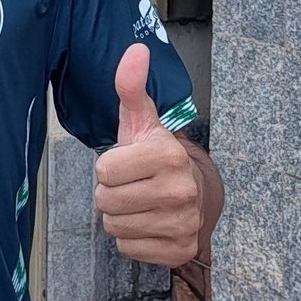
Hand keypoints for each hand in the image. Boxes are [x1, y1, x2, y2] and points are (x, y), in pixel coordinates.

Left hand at [94, 43, 202, 266]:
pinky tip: (148, 222)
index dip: (109, 167)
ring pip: (114, 226)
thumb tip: (135, 50)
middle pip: (105, 201)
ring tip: (139, 201)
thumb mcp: (142, 120)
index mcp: (168, 156)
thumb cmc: (157, 155)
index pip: (104, 171)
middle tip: (132, 184)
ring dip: (119, 216)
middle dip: (111, 193)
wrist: (196, 193)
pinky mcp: (179, 250)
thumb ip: (131, 87)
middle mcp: (180, 191)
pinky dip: (132, 238)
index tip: (127, 163)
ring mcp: (182, 224)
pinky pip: (127, 248)